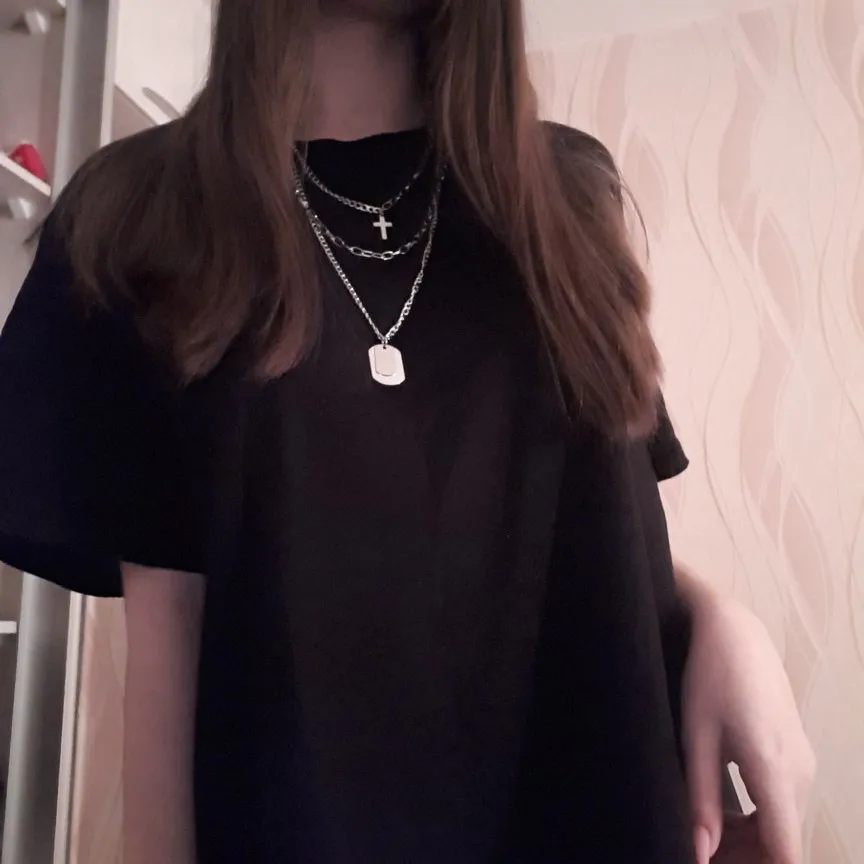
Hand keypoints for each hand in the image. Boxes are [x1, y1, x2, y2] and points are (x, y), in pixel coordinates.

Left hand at [682, 589, 815, 863]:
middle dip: (743, 859)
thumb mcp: (696, 737)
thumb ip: (700, 799)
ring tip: (702, 833)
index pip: (785, 852)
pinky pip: (783, 805)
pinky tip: (720, 814)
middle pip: (782, 845)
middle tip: (698, 852)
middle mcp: (800, 772)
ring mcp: (803, 763)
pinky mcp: (797, 756)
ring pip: (783, 827)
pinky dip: (757, 821)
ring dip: (748, 843)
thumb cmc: (710, 677)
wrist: (735, 631)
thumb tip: (699, 855)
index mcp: (774, 769)